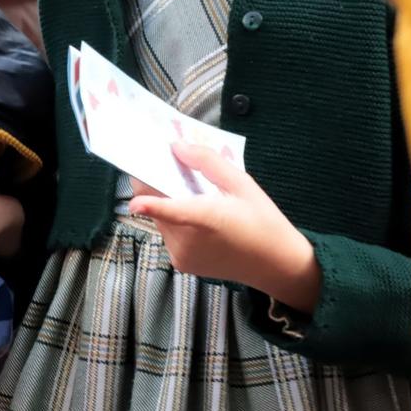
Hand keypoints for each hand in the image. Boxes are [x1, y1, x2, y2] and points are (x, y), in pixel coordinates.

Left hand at [128, 144, 320, 311]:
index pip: (168, 210)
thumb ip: (207, 162)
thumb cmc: (262, 220)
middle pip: (156, 205)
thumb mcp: (241, 183)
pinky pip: (168, 234)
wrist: (276, 264)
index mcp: (204, 220)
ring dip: (168, 203)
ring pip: (160, 219)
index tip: (134, 196)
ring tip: (193, 194)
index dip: (148, 202)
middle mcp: (187, 241)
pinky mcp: (181, 264)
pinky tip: (198, 216)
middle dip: (159, 184)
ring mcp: (181, 255)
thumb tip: (177, 147)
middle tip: (171, 168)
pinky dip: (175, 221)